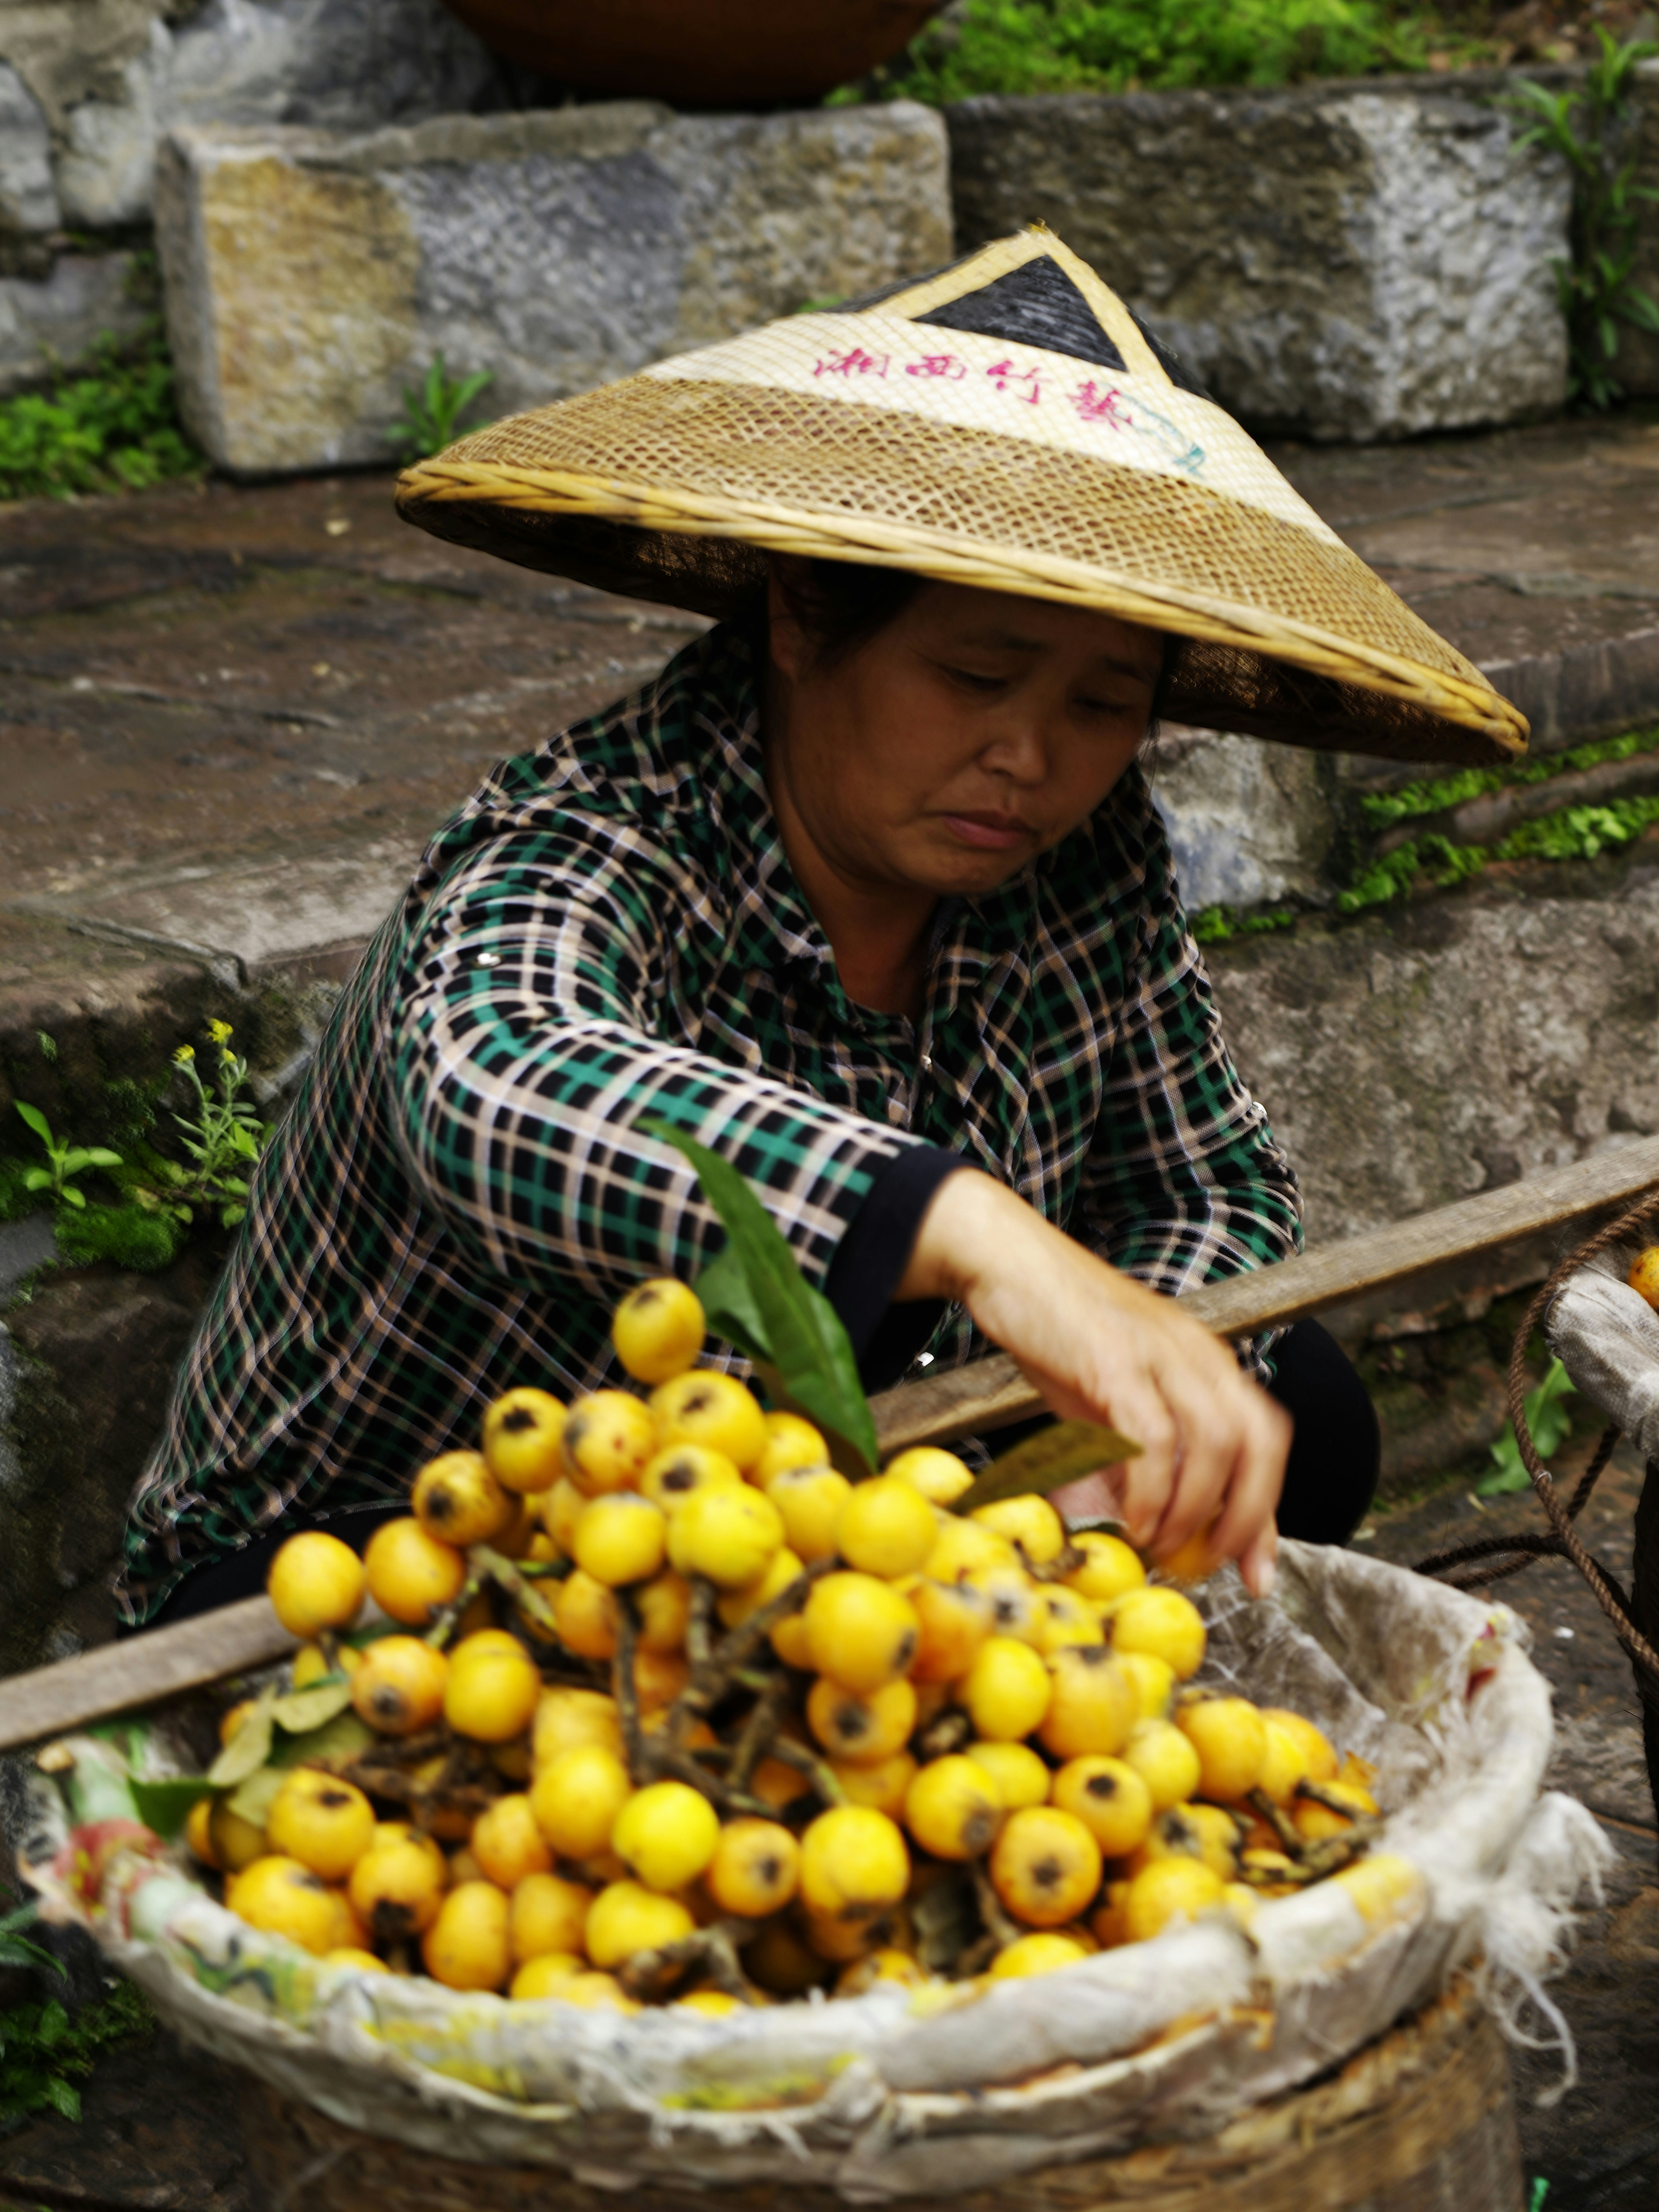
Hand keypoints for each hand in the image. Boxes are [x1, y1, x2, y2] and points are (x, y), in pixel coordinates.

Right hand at [898, 1171, 1289, 1596]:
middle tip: (1209, 1564)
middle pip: (1258, 1440)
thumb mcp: (1117, 1395)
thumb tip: (1163, 1521)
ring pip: (1214, 1442)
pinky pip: (1153, 1435)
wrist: (1009, 1263)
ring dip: (1194, 1509)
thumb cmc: (1061, 1334)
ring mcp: (1159, 1352)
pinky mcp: (1116, 1359)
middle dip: (1246, 1516)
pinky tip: (1135, 1522)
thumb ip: (1147, 1450)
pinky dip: (1152, 1489)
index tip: (1256, 1573)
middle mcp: (1197, 1353)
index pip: (1265, 1439)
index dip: (1267, 1512)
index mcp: (1206, 1361)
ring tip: (1162, 1547)